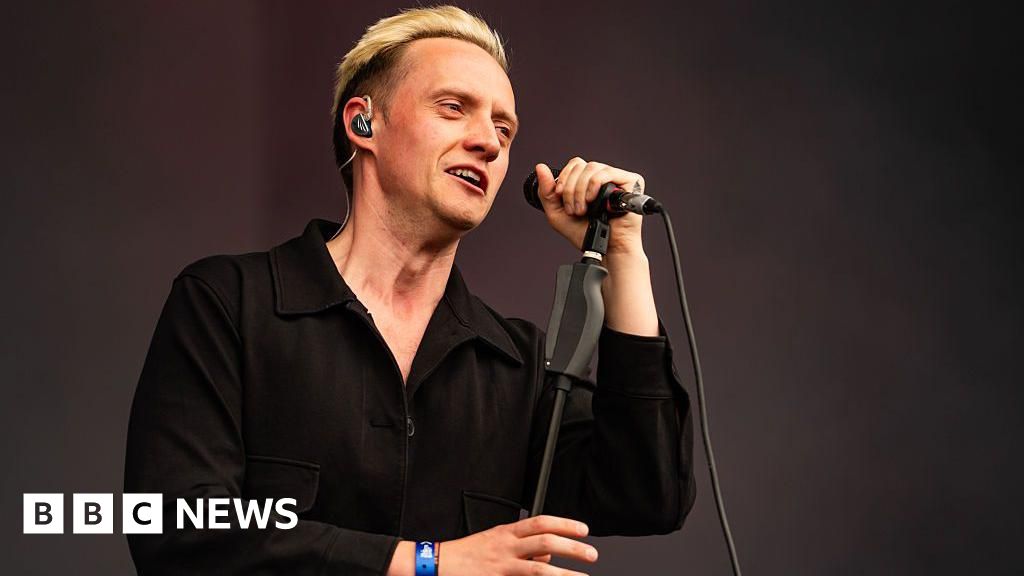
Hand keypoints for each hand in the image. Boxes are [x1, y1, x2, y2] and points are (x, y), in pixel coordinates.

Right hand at [438, 515, 597, 574]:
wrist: (437, 564)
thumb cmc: (466, 554)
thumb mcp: (495, 542)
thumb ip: (521, 547)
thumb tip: (547, 559)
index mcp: (507, 533)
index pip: (542, 522)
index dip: (565, 524)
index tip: (584, 530)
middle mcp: (506, 547)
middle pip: (546, 543)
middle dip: (573, 548)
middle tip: (592, 554)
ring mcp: (502, 567)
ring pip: (539, 569)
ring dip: (564, 574)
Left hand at [533, 158, 645, 254]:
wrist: (603, 249)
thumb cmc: (585, 234)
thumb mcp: (557, 213)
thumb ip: (547, 191)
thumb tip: (540, 167)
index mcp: (588, 181)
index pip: (575, 165)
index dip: (565, 178)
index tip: (560, 197)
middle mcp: (603, 177)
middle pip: (581, 165)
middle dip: (571, 188)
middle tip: (573, 209)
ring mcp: (617, 178)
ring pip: (592, 168)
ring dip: (581, 190)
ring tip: (583, 209)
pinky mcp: (630, 182)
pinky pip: (607, 173)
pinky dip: (594, 186)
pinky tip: (593, 201)